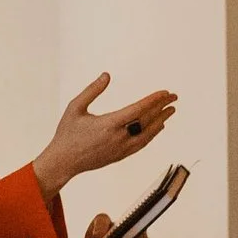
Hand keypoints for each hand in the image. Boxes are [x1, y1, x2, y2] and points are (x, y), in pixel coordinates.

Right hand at [33, 72, 176, 199]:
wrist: (64, 161)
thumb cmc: (67, 133)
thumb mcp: (75, 107)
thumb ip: (92, 90)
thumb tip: (107, 75)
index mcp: (108, 124)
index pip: (138, 110)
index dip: (153, 100)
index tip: (165, 92)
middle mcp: (118, 138)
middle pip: (147, 121)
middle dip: (162, 107)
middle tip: (174, 97)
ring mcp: (121, 149)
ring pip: (148, 134)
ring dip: (161, 121)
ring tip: (171, 110)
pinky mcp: (121, 156)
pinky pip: (142, 143)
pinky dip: (153, 134)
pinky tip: (159, 126)